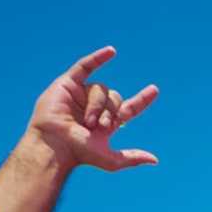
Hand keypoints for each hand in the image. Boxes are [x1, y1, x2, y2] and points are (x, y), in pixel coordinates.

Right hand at [24, 46, 159, 171]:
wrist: (56, 145)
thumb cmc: (80, 153)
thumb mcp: (111, 160)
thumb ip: (132, 158)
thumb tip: (155, 160)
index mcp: (106, 122)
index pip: (130, 107)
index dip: (142, 99)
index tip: (154, 90)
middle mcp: (95, 106)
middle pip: (116, 99)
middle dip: (111, 112)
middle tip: (101, 126)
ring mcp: (82, 93)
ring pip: (102, 89)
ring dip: (97, 106)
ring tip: (87, 121)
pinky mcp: (69, 83)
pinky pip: (85, 66)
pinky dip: (98, 58)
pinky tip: (111, 51)